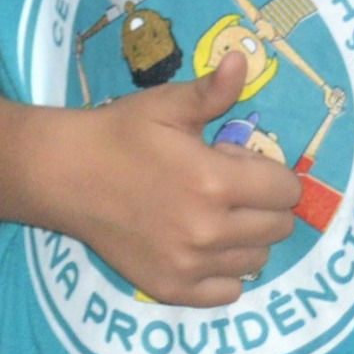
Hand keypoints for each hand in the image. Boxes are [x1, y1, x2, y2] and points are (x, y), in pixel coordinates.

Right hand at [35, 50, 302, 307]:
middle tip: (225, 188)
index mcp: (215, 182)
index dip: (269, 172)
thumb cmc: (120, 133)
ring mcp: (191, 265)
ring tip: (211, 215)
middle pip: (279, 228)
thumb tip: (240, 62)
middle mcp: (209, 231)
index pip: (286, 190)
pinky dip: (223, 271)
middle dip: (263, 204)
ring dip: (245, 237)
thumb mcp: (166, 105)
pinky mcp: (173, 288)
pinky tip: (200, 246)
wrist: (66, 175)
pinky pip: (229, 292)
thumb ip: (212, 92)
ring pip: (257, 260)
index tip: (237, 163)